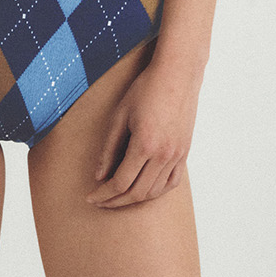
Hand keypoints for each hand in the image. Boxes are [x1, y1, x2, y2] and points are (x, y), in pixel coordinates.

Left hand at [88, 55, 198, 208]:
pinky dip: (156, 192)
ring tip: (118, 197)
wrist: (178, 74)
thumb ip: (109, 149)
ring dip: (134, 199)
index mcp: (145, 144)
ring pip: (154, 192)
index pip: (120, 182)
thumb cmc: (146, 89)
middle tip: (100, 201)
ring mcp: (177, 155)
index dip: (103, 194)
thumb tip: (99, 177)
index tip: (90, 197)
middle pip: (137, 193)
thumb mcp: (120, 115)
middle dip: (115, 202)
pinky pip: (171, 183)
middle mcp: (163, 154)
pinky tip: (143, 190)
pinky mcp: (184, 152)